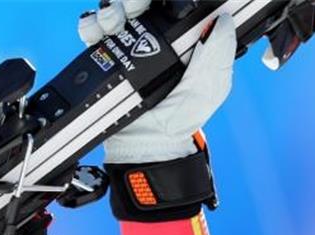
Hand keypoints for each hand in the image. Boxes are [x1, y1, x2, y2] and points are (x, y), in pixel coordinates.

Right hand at [77, 0, 234, 163]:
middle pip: (141, 1)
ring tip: (115, 25)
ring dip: (113, 10)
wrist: (146, 141)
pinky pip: (92, 27)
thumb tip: (224, 21)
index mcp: (184, 39)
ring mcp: (129, 43)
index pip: (175, 4)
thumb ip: (217, 55)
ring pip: (115, 8)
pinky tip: (99, 34)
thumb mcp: (208, 87)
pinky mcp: (105, 53)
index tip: (167, 1)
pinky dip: (91, 24)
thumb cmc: (182, 117)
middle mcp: (156, 36)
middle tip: (136, 7)